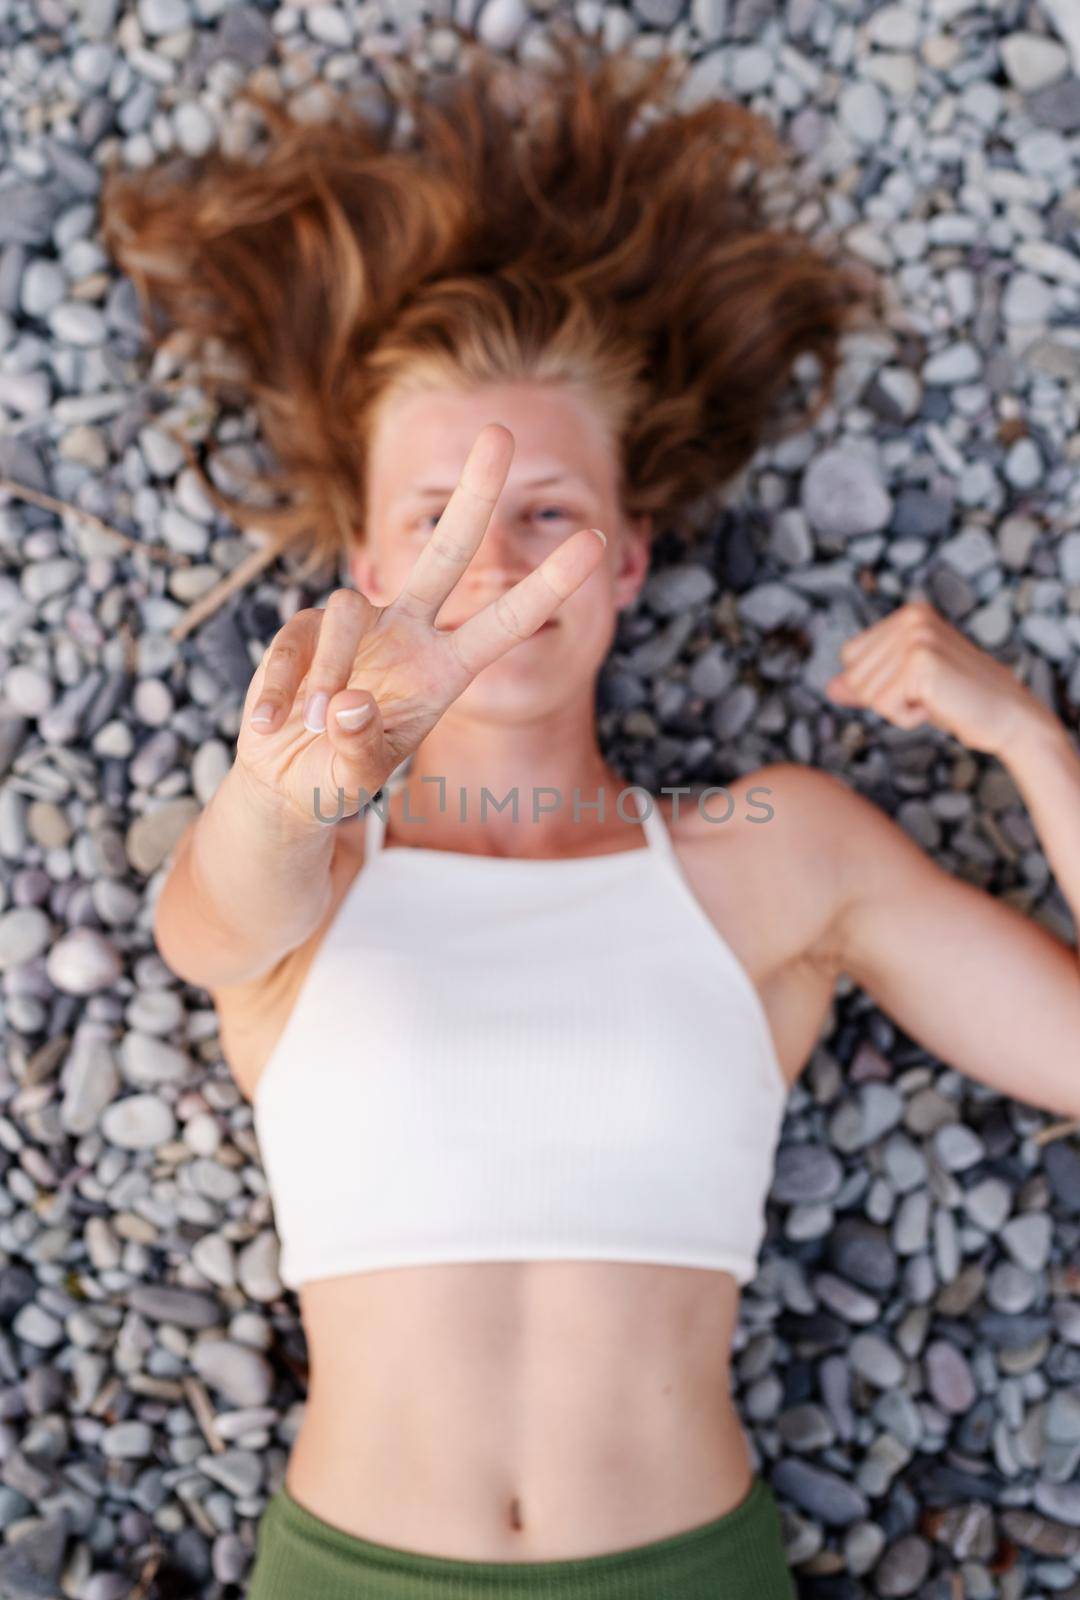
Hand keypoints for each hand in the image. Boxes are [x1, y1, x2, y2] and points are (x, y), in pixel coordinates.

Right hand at [234, 423, 607, 826]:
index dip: (548, 583)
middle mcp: (409, 632)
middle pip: (447, 551)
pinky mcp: (302, 626)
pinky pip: (294, 640)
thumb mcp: (356, 778)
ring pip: (349, 609)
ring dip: (331, 670)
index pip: (504, 620)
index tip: (595, 540)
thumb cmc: (339, 774)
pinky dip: (282, 687)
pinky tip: (269, 727)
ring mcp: (357, 624)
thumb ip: (358, 748)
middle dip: (473, 492)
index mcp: (445, 669)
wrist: (288, 778)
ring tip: (314, 728)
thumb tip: (346, 701)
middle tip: (502, 430)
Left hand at [824, 599, 1048, 757]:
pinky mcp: (921, 661)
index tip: (917, 684)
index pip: (851, 656)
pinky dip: (907, 718)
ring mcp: (917, 637)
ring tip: (935, 699)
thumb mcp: (906, 687)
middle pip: (855, 674)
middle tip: (928, 694)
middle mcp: (912, 618)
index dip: (876, 684)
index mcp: (909, 614)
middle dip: (885, 697)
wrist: (1008, 717)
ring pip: (867, 692)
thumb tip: (829, 688)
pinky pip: (884, 705)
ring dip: (898, 708)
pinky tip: (938, 705)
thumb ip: (867, 685)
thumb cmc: (958, 701)